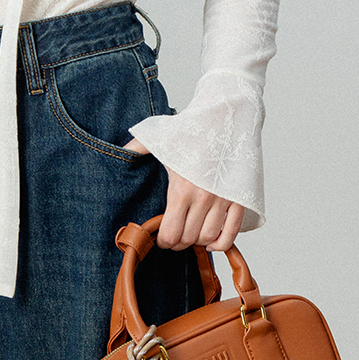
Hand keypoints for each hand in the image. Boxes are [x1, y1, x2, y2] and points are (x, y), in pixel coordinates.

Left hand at [123, 139, 243, 251]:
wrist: (224, 116)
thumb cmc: (190, 127)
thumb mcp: (158, 136)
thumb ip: (136, 147)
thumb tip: (118, 152)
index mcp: (181, 188)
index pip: (171, 233)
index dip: (164, 241)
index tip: (161, 238)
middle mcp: (203, 198)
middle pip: (189, 239)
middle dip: (178, 243)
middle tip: (174, 237)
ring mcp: (223, 199)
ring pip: (209, 238)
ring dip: (198, 242)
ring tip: (190, 234)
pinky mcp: (240, 198)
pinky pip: (232, 234)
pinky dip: (221, 243)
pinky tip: (211, 239)